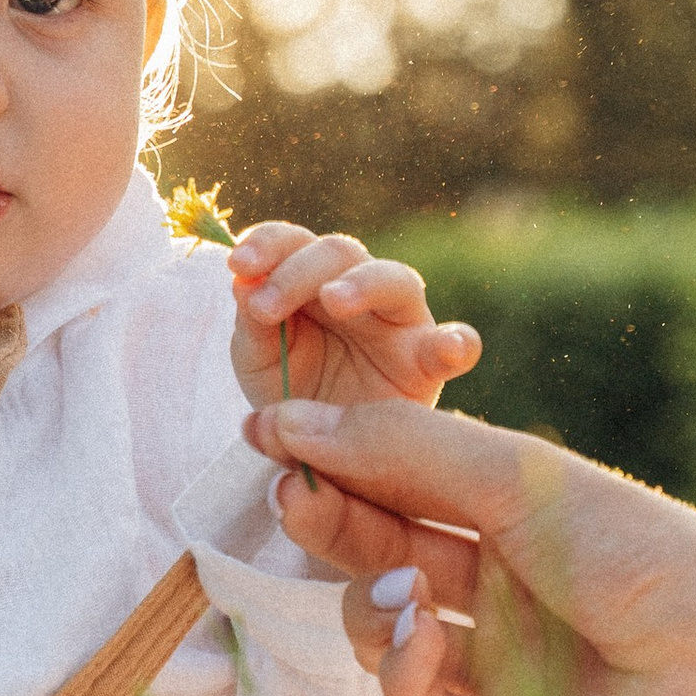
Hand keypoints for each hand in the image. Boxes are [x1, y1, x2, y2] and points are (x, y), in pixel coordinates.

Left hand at [227, 221, 480, 418]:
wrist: (320, 453)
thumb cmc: (290, 394)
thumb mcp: (258, 360)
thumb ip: (252, 324)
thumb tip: (242, 280)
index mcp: (312, 280)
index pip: (294, 241)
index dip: (268, 243)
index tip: (238, 266)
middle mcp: (359, 289)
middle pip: (341, 252)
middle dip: (298, 270)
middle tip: (265, 307)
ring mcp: (399, 322)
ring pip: (395, 279)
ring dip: (363, 283)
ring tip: (334, 300)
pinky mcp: (429, 364)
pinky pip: (457, 346)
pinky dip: (458, 341)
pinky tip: (448, 347)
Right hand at [242, 393, 695, 695]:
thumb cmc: (635, 548)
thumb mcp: (508, 479)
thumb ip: (399, 451)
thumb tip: (290, 422)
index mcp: (508, 522)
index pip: (394, 488)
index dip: (332, 464)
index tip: (266, 435)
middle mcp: (495, 593)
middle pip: (375, 555)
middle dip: (327, 525)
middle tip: (286, 495)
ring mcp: (491, 669)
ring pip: (378, 632)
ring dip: (368, 603)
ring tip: (401, 588)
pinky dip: (401, 669)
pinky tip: (423, 638)